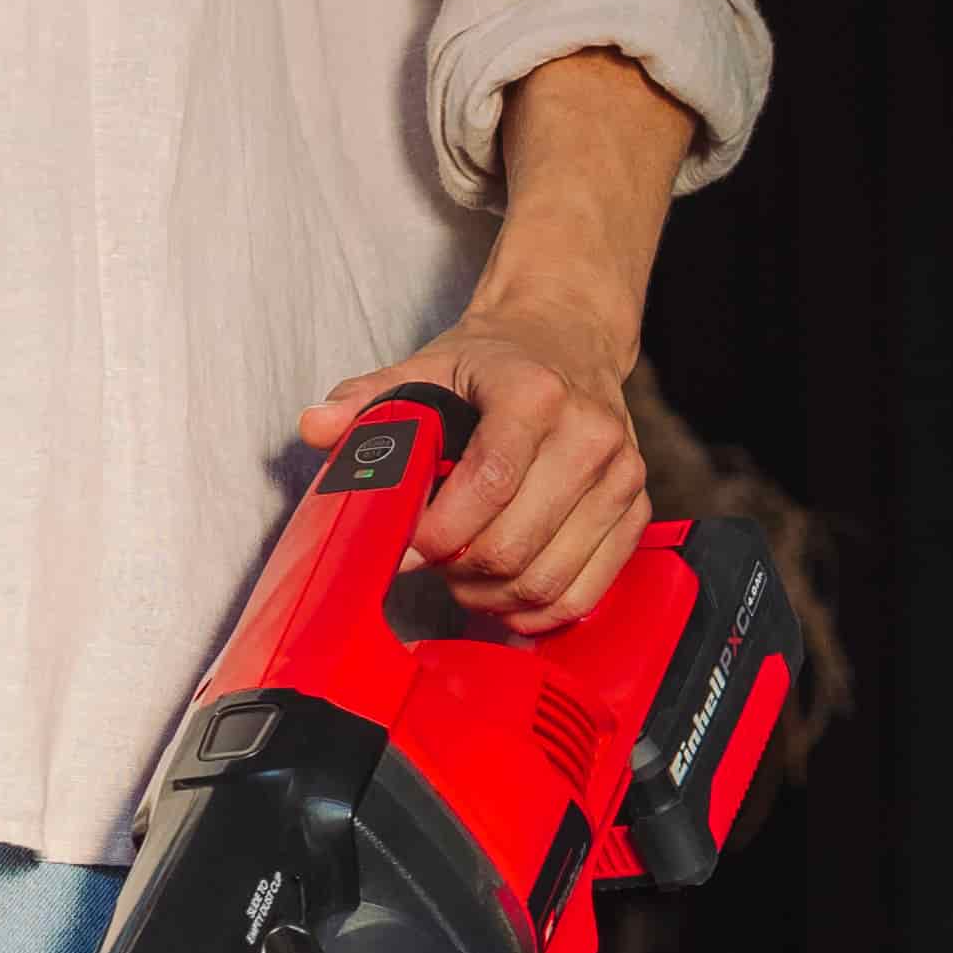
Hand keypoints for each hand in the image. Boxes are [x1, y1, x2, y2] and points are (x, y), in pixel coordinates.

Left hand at [337, 303, 656, 630]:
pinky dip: (537, 611)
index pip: (489, 483)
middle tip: (430, 559)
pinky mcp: (636, 510)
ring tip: (463, 574)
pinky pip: (585, 593)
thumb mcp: (427, 366)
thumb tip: (316, 429)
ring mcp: (622, 476)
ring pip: (548, 579)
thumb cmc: (494, 363)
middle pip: (514, 544)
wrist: (569, 341)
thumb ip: (369, 400)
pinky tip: (503, 594)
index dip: (438, 531)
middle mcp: (590, 434)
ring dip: (492, 595)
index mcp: (534, 394)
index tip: (404, 546)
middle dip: (458, 569)